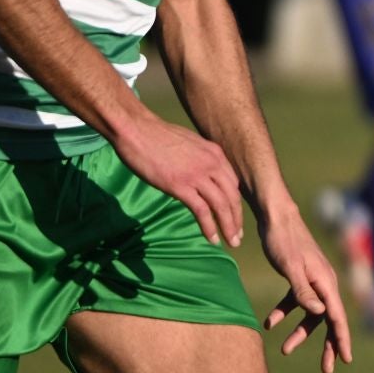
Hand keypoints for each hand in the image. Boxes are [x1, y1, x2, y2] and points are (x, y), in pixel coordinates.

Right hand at [114, 112, 245, 246]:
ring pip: (222, 206)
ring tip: (231, 242)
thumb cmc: (156, 136)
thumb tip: (199, 174)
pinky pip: (202, 211)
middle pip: (232, 197)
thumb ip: (199, 160)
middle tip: (237, 236)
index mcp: (215, 154)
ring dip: (228, 227)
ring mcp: (197, 175)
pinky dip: (209, 227)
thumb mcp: (188, 144)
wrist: (136, 130)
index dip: (235, 203)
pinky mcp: (181, 186)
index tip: (234, 216)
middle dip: (237, 219)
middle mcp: (212, 164)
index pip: (232, 184)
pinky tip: (212, 239)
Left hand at [260, 207, 352, 372]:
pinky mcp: (300, 278)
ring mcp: (313, 281)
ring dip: (300, 333)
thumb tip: (320, 314)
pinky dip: (285, 313)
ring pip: (312, 315)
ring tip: (285, 350)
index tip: (345, 360)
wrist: (275, 216)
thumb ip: (303, 292)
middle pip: (330, 321)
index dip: (342, 340)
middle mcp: (324, 284)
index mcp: (326, 283)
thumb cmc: (282, 241)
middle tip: (326, 370)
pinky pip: (297, 302)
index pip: (337, 317)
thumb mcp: (290, 268)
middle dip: (328, 346)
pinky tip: (269, 323)